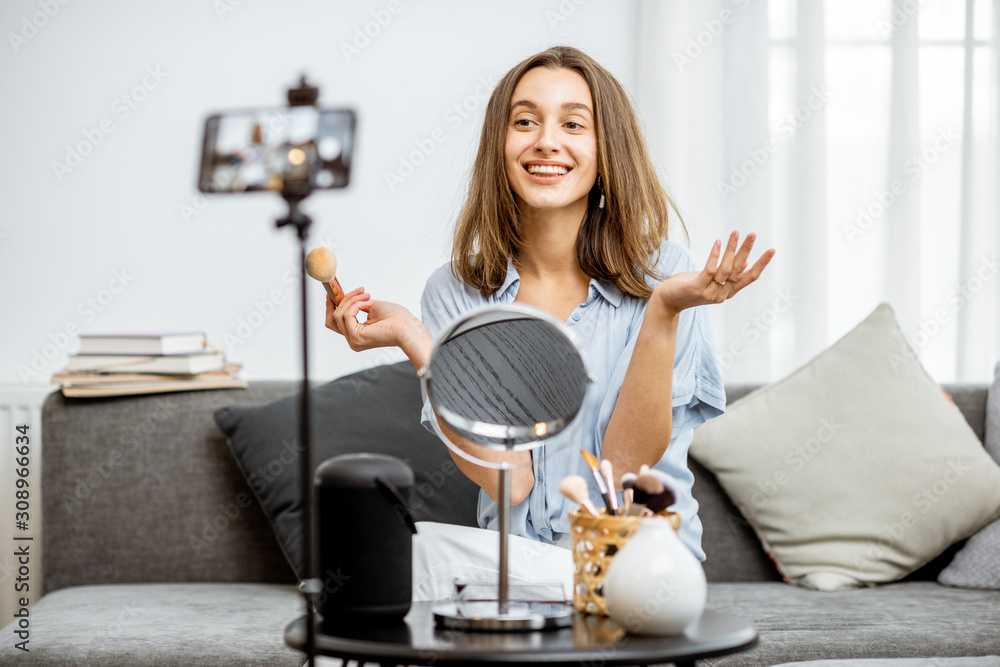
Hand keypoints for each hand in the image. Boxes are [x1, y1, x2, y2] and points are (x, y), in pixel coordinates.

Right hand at [325, 287, 419, 351]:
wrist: (407, 327)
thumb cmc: (397, 319)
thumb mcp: (373, 306)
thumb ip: (358, 304)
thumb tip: (346, 296)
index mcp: (356, 334)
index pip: (334, 321)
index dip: (331, 306)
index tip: (333, 292)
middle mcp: (353, 340)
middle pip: (333, 318)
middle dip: (342, 301)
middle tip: (356, 291)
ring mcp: (353, 340)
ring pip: (339, 314)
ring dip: (352, 300)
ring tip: (367, 296)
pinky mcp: (356, 337)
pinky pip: (346, 316)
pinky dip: (356, 305)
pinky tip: (368, 304)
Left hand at [654, 232, 774, 313]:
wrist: (667, 301)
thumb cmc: (689, 287)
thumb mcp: (711, 281)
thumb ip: (728, 275)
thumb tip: (744, 263)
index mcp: (728, 292)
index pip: (749, 277)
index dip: (761, 264)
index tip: (772, 250)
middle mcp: (721, 295)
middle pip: (738, 271)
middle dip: (746, 251)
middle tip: (753, 235)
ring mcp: (709, 293)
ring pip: (725, 270)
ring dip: (731, 249)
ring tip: (735, 233)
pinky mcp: (696, 288)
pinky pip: (709, 270)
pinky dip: (714, 256)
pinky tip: (718, 242)